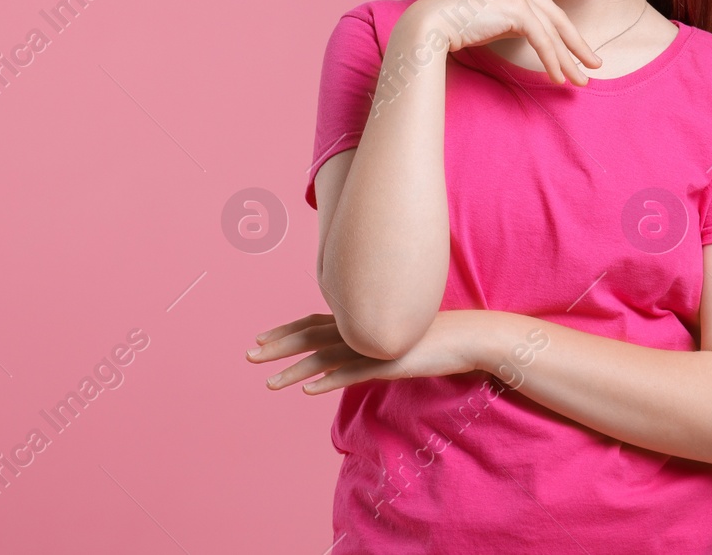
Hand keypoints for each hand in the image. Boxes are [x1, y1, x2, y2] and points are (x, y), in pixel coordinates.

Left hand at [247, 311, 492, 394]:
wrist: (463, 338)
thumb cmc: (428, 339)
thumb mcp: (391, 339)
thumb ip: (369, 341)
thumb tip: (351, 351)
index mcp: (359, 321)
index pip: (312, 323)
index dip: (285, 331)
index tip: (260, 340)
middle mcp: (359, 329)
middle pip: (309, 336)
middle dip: (277, 346)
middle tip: (248, 356)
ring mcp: (370, 344)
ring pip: (324, 357)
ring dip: (293, 370)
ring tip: (269, 383)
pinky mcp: (385, 361)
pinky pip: (351, 372)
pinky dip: (327, 380)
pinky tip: (307, 389)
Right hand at [408, 0, 612, 85]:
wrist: (432, 22)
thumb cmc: (454, 23)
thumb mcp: (491, 17)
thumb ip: (514, 19)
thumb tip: (536, 37)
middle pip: (558, 17)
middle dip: (578, 45)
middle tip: (596, 64)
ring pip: (554, 32)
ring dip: (568, 60)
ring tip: (582, 81)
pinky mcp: (517, 9)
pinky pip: (543, 40)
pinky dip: (552, 61)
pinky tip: (557, 78)